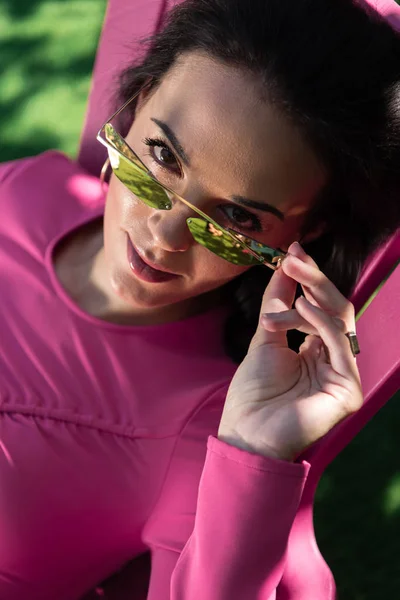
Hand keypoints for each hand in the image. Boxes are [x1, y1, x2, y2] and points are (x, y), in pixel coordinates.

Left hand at [218, 242, 362, 460]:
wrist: (246, 433)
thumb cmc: (253, 393)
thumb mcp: (265, 337)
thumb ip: (278, 302)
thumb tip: (285, 265)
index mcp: (316, 350)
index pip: (322, 308)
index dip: (310, 279)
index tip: (293, 252)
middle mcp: (334, 360)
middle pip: (336, 310)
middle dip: (315, 279)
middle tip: (294, 256)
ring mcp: (344, 375)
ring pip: (340, 321)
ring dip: (312, 295)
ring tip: (289, 277)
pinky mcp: (349, 390)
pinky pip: (339, 346)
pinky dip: (322, 321)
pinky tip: (302, 305)